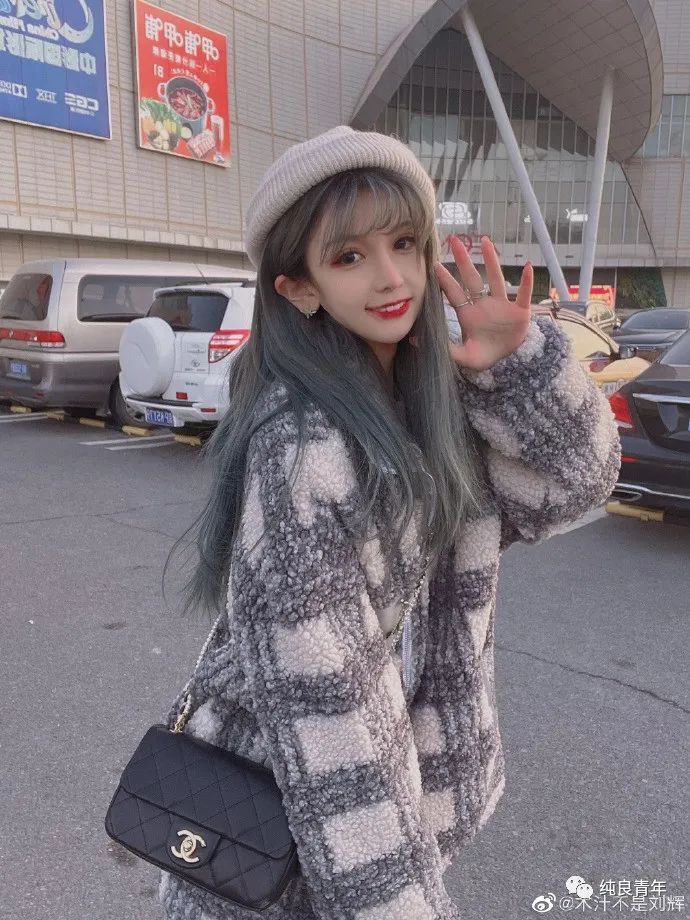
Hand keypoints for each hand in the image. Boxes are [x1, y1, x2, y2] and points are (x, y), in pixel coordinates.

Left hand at [434, 235, 532, 370]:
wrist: (508, 362)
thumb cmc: (484, 356)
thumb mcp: (463, 356)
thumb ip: (444, 349)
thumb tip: (416, 341)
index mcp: (469, 314)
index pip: (454, 293)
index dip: (445, 280)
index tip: (435, 265)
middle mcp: (484, 305)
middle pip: (472, 278)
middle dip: (464, 261)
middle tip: (454, 241)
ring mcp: (502, 305)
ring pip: (496, 279)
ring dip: (491, 261)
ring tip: (486, 241)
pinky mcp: (519, 311)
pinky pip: (524, 294)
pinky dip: (526, 282)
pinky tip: (528, 268)